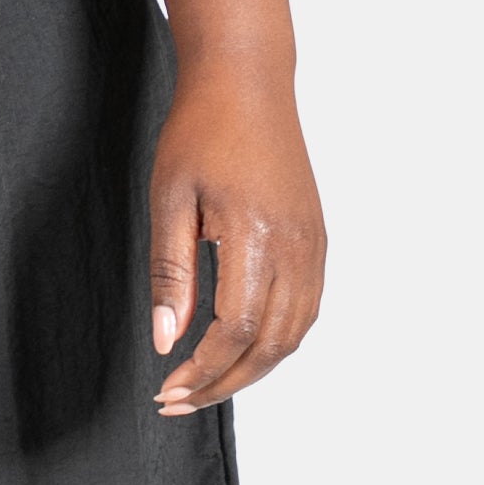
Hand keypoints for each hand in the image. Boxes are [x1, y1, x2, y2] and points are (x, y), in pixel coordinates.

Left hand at [147, 57, 324, 414]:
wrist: (247, 83)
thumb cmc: (201, 131)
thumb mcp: (169, 200)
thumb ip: (171, 274)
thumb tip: (167, 340)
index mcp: (256, 235)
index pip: (237, 330)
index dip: (203, 370)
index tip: (168, 388)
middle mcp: (296, 247)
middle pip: (270, 345)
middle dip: (225, 383)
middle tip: (179, 400)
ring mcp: (313, 244)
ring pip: (294, 334)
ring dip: (253, 369)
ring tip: (207, 383)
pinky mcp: (316, 238)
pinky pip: (306, 309)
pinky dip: (277, 341)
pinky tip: (243, 348)